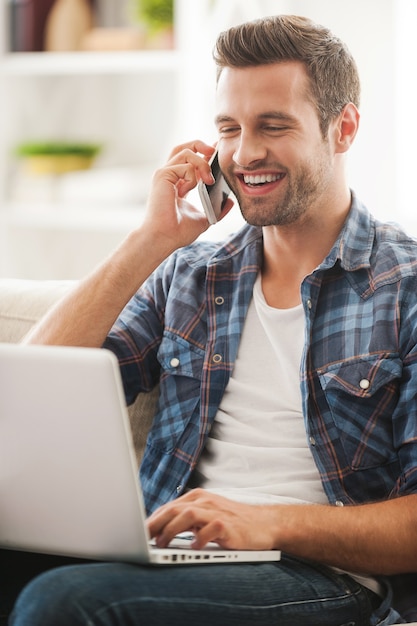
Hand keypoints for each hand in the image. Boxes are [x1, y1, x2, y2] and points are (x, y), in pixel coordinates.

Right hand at [142, 140, 233, 251]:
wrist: (164, 238)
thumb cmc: (178, 232)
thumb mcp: (204, 219)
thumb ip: (217, 209)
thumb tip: (230, 201)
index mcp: (177, 184)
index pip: (190, 161)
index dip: (204, 154)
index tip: (217, 154)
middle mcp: (169, 176)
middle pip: (182, 148)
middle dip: (200, 145)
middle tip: (214, 152)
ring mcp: (164, 174)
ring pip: (185, 152)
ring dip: (202, 163)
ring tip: (209, 179)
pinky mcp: (162, 176)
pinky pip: (184, 165)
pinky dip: (192, 174)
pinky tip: (192, 188)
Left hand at [147, 488, 277, 550]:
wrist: (264, 524)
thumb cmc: (232, 522)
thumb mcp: (206, 516)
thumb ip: (186, 520)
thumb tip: (159, 531)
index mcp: (197, 497)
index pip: (169, 506)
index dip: (152, 520)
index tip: (138, 533)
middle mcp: (205, 501)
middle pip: (174, 508)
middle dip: (155, 523)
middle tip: (143, 539)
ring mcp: (217, 511)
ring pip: (187, 515)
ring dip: (171, 530)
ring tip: (162, 544)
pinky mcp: (228, 524)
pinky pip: (210, 529)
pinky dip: (199, 538)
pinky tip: (194, 547)